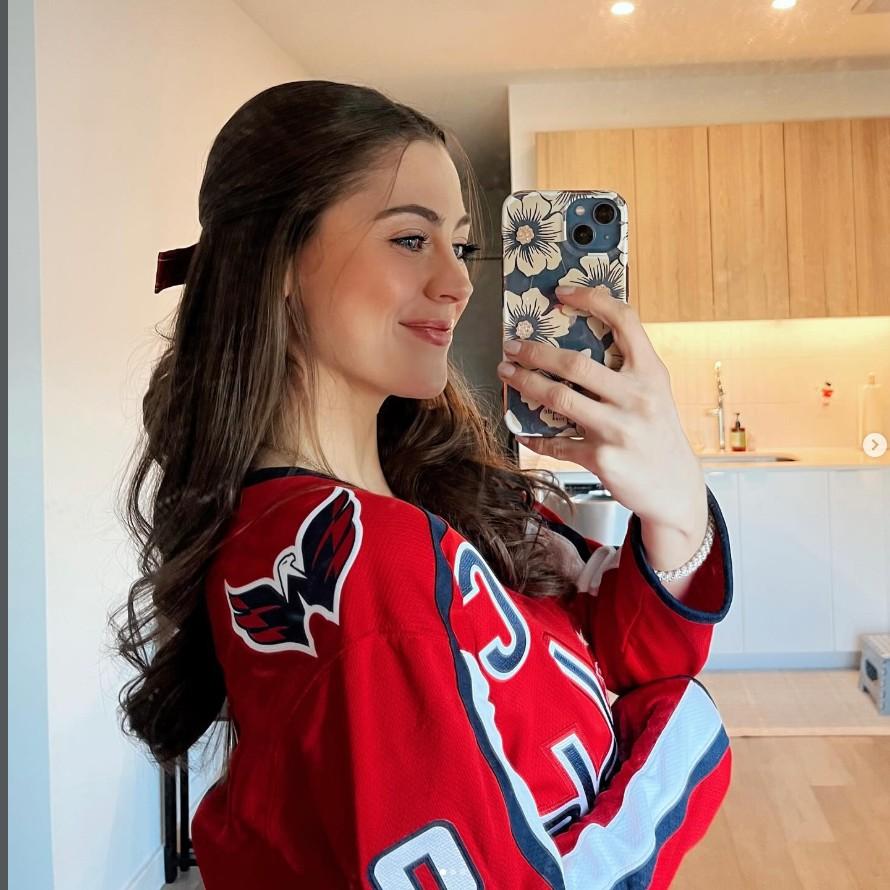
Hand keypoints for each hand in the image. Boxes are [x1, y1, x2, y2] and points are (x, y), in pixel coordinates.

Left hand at [498, 286, 706, 539]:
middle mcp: (637, 397)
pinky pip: (557, 443)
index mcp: (650, 373)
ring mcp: (619, 428)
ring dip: (526, 383)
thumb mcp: (654, 394)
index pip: (624, 321)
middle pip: (575, 363)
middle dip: (535, 352)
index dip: (591, 299)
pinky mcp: (602, 458)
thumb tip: (574, 348)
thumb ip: (625, 371)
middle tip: (512, 346)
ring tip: (508, 374)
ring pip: (559, 398)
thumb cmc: (658, 434)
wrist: (674, 486)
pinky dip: (535, 436)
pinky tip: (522, 430)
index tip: (562, 292)